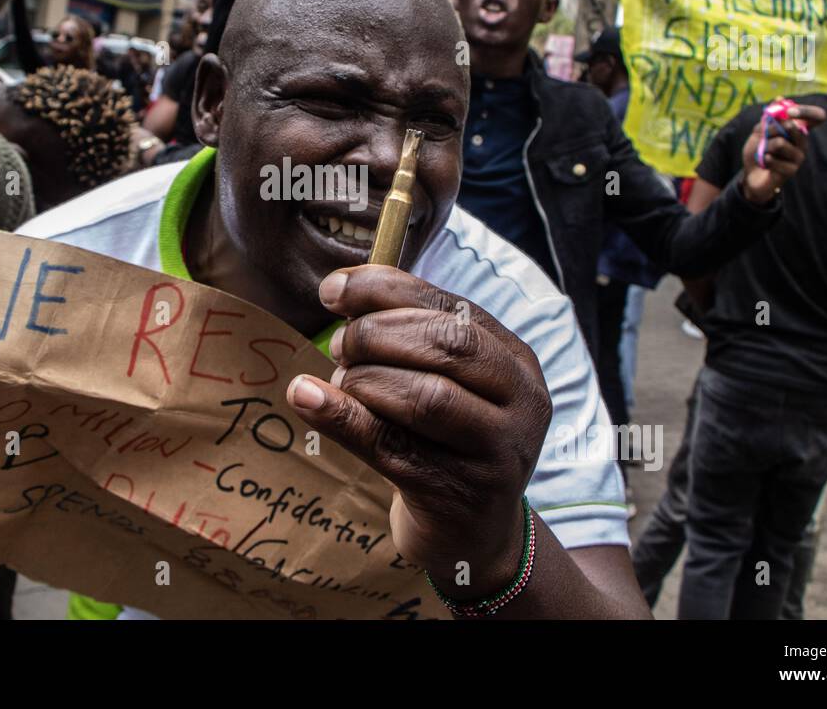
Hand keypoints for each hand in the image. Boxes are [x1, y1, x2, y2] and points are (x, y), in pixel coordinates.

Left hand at [287, 266, 549, 597]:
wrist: (474, 537)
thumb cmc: (448, 442)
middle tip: (339, 344)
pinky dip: (341, 416)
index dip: (387, 289)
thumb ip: (409, 337)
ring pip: (427, 396)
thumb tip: (340, 290)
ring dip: (366, 377)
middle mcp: (521, 404)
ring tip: (341, 378)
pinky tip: (306, 396)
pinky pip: (392, 446)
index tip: (333, 289)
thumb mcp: (448, 383)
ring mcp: (495, 453)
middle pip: (447, 346)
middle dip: (377, 333)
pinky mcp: (457, 494)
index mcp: (516, 362)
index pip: (453, 307)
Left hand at [738, 103, 826, 203]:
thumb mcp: (759, 131)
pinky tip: (765, 162)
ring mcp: (799, 157)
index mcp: (799, 130)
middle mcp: (803, 142)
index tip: (789, 112)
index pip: (818, 116)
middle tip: (764, 136)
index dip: (806, 111)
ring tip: (763, 152)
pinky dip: (763, 158)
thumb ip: (769, 117)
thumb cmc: (757, 151)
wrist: (750, 174)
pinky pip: (774, 158)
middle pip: (794, 127)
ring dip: (765, 146)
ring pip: (780, 143)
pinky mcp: (792, 170)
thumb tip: (779, 99)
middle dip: (771, 130)